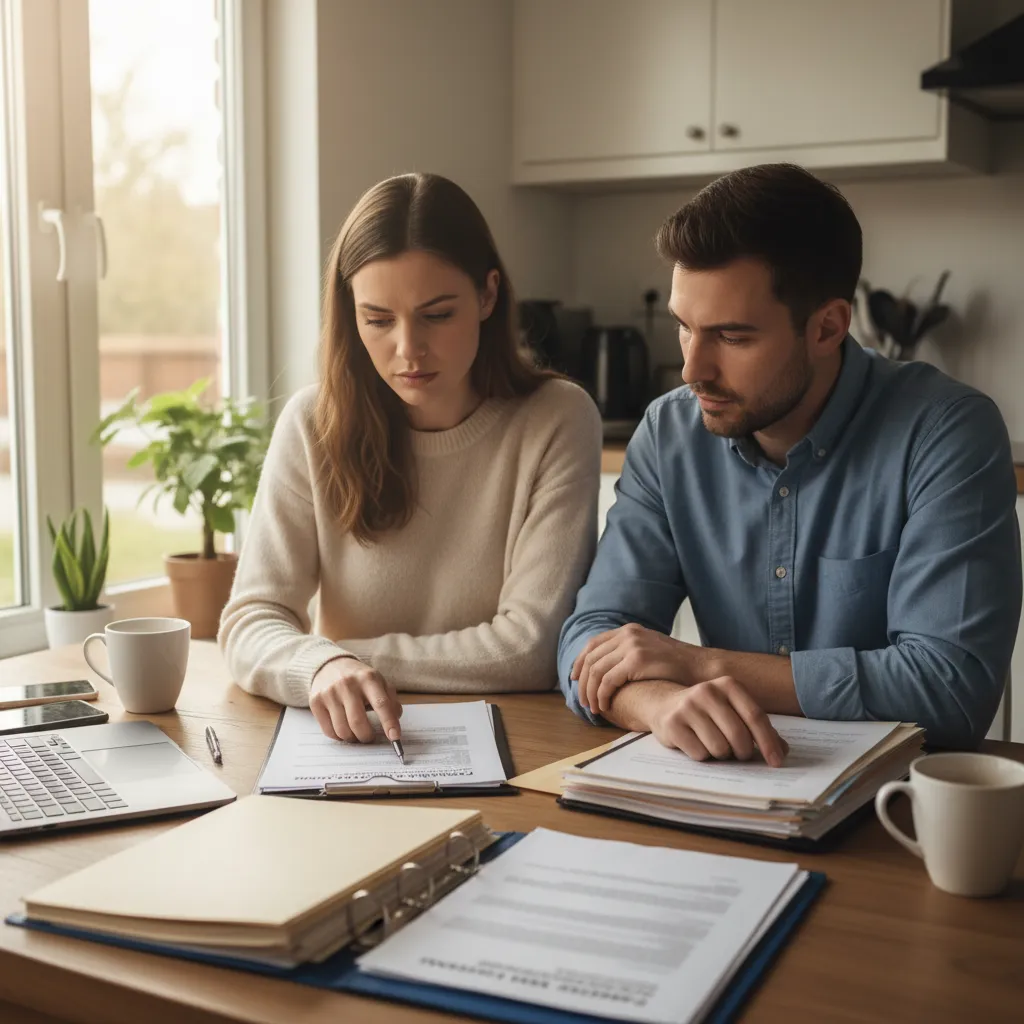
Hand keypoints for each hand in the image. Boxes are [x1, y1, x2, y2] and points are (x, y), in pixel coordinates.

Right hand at [309, 656, 402, 742]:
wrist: (330, 665)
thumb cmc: (360, 679)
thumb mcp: (379, 682)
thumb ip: (391, 701)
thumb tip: (394, 725)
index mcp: (368, 678)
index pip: (381, 703)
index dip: (389, 723)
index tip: (395, 738)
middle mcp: (347, 684)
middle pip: (358, 722)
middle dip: (366, 736)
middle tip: (369, 737)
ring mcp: (329, 692)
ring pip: (342, 730)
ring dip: (352, 738)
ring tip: (356, 733)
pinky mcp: (316, 701)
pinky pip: (329, 731)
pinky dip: (339, 736)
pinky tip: (343, 729)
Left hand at [573, 623, 702, 714]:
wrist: (701, 669)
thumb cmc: (677, 667)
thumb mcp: (650, 651)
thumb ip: (629, 653)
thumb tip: (606, 668)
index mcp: (628, 630)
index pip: (593, 644)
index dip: (579, 662)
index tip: (574, 679)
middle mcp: (627, 634)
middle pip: (591, 658)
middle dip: (583, 682)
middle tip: (583, 701)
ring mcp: (632, 645)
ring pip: (596, 671)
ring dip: (591, 692)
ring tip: (594, 708)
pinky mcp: (637, 660)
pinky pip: (608, 680)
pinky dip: (602, 695)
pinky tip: (605, 705)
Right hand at [646, 676, 788, 766]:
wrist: (663, 704)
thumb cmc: (707, 711)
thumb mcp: (732, 710)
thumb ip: (757, 727)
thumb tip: (782, 751)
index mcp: (728, 685)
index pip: (755, 716)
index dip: (768, 742)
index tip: (776, 762)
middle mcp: (707, 691)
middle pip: (738, 736)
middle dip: (743, 752)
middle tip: (738, 754)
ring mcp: (687, 707)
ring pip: (719, 748)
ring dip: (721, 755)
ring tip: (713, 745)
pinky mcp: (672, 724)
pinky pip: (699, 754)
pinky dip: (702, 756)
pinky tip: (695, 744)